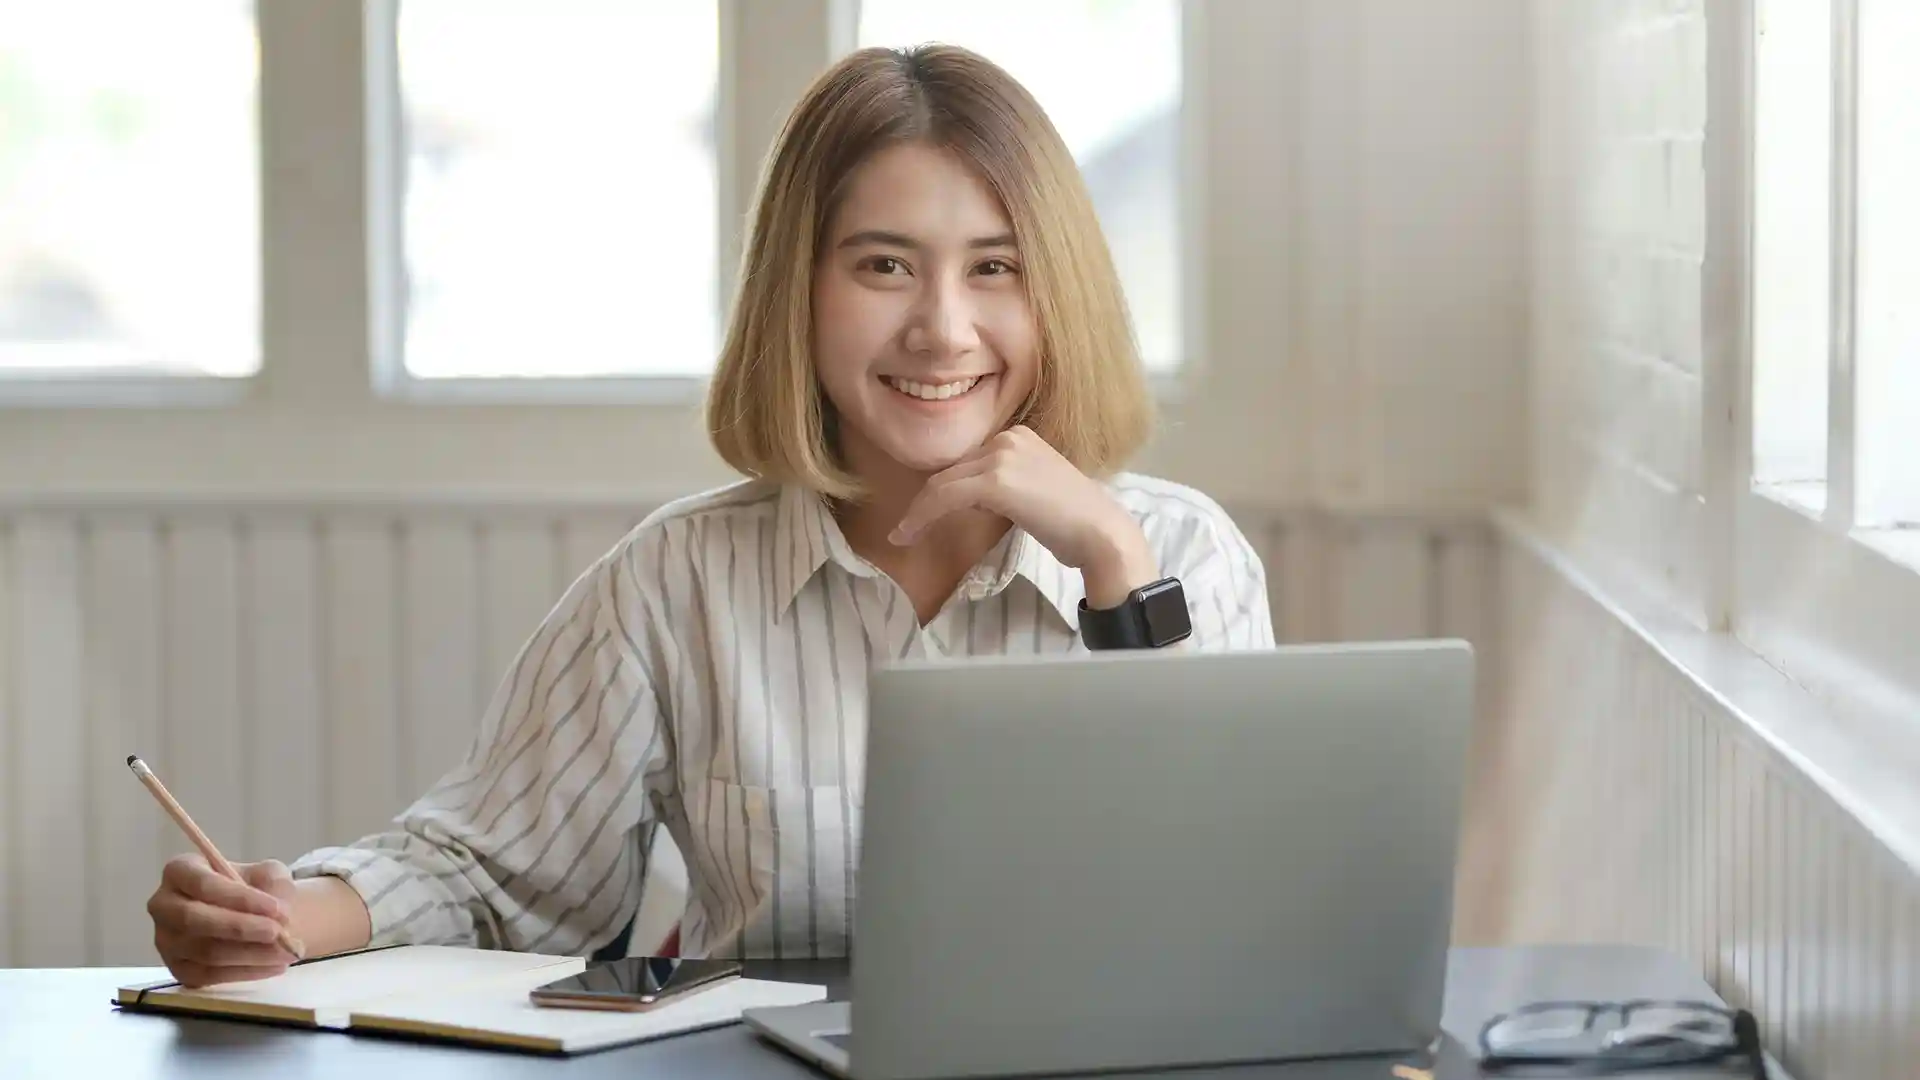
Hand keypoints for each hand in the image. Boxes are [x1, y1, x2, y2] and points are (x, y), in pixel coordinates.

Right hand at [149, 855, 303, 987]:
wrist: (251, 915)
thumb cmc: (254, 887)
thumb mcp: (268, 874)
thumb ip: (274, 885)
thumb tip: (279, 912)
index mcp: (180, 871)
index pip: (203, 884)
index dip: (241, 898)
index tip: (277, 909)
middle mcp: (163, 905)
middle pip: (194, 919)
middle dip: (241, 928)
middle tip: (278, 933)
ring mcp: (166, 941)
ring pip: (205, 952)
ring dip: (250, 954)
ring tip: (285, 951)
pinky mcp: (177, 969)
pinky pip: (210, 976)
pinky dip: (246, 972)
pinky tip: (273, 966)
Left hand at [890, 426, 1158, 606]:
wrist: (1101, 534)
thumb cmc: (1074, 524)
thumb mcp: (1033, 492)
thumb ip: (1002, 486)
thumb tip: (969, 499)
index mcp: (1017, 436)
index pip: (966, 463)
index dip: (940, 492)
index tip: (923, 516)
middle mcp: (1007, 437)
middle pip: (950, 471)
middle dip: (925, 502)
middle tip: (906, 529)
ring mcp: (1001, 455)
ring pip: (942, 484)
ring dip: (918, 512)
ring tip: (902, 536)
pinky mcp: (995, 480)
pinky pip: (945, 498)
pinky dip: (922, 517)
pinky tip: (908, 535)